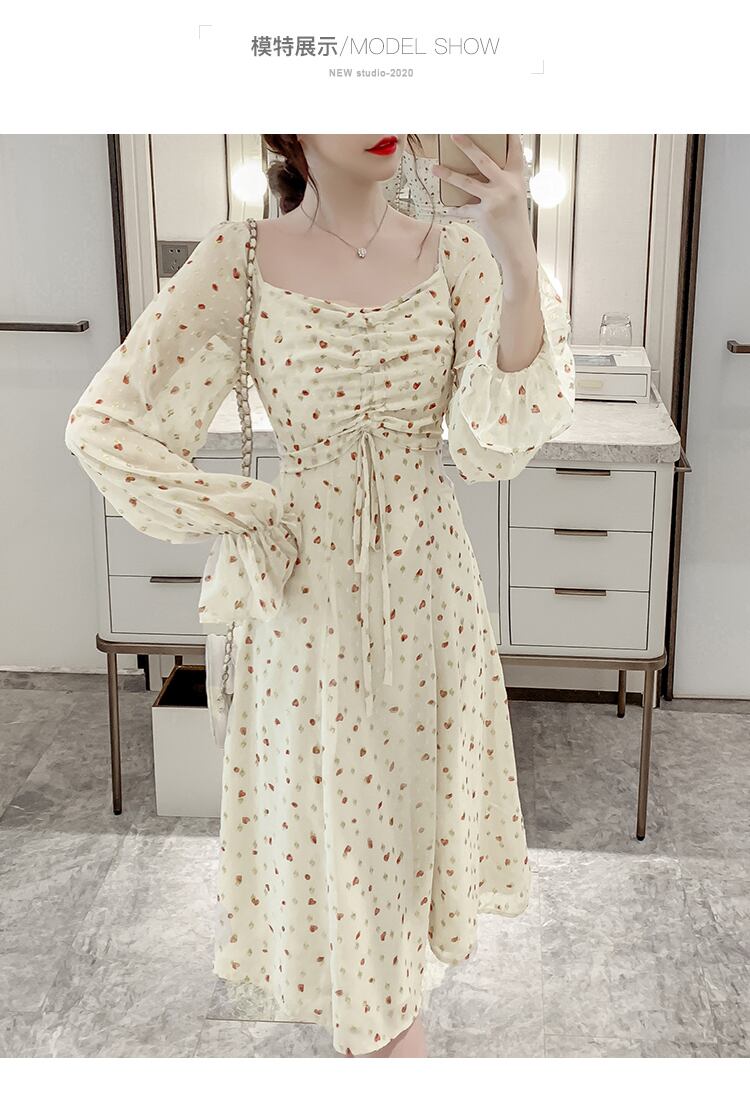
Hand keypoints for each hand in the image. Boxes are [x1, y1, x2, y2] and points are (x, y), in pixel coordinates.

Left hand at [431, 134, 536, 274]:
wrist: (518, 249)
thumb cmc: (515, 224)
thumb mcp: (514, 199)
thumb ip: (501, 184)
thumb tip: (479, 175)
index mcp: (517, 179)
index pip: (514, 151)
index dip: (509, 134)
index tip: (502, 122)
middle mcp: (507, 186)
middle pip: (484, 160)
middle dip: (467, 146)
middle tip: (454, 135)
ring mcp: (495, 199)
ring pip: (467, 182)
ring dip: (448, 174)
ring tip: (434, 168)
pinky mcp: (485, 214)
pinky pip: (463, 209)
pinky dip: (454, 209)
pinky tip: (445, 208)